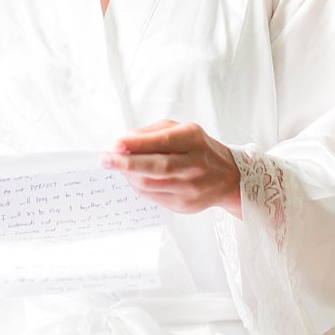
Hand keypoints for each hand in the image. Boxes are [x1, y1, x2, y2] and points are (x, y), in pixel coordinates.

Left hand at [101, 119, 242, 217]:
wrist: (229, 177)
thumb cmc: (198, 148)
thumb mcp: (180, 129)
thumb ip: (152, 132)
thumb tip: (125, 142)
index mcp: (193, 140)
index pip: (163, 142)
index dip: (138, 144)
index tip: (116, 144)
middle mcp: (195, 165)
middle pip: (157, 167)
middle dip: (126, 164)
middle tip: (104, 160)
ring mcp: (191, 188)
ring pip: (151, 184)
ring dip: (128, 176)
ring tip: (115, 166)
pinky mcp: (185, 205)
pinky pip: (153, 197)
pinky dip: (138, 186)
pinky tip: (132, 177)